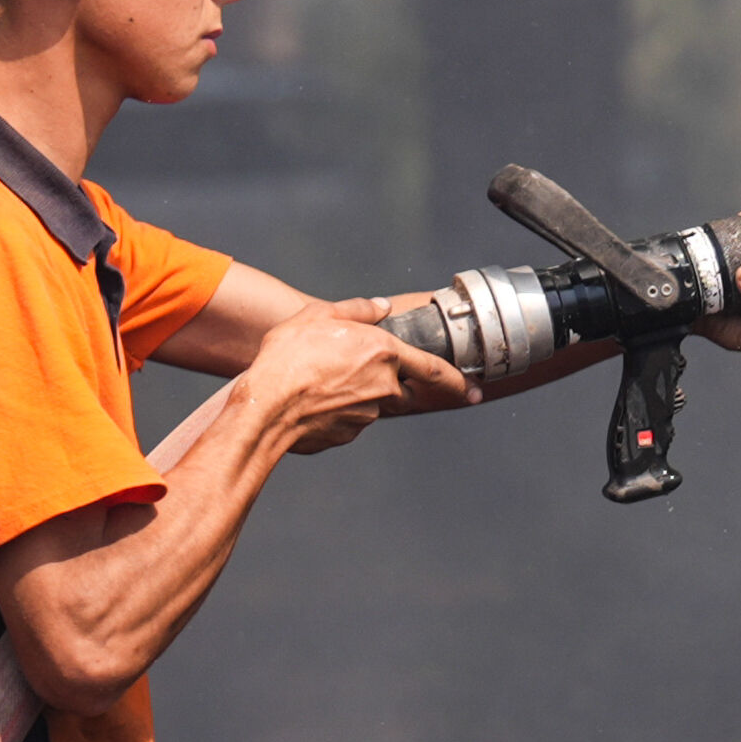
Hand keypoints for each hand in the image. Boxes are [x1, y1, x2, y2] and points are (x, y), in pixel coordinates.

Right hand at [245, 296, 473, 454]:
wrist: (265, 407)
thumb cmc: (288, 359)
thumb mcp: (319, 317)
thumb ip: (356, 311)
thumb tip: (380, 307)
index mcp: (385, 353)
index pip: (436, 371)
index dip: (459, 381)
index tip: (475, 391)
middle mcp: (385, 387)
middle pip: (403, 389)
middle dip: (391, 384)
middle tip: (353, 374)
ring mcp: (369, 415)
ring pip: (375, 405)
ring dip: (358, 396)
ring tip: (320, 382)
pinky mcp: (350, 434)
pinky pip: (351, 421)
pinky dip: (338, 412)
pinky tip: (312, 402)